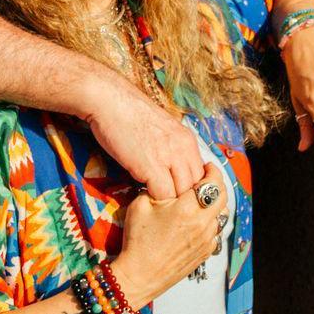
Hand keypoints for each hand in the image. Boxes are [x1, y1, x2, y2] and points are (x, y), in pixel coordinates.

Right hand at [77, 69, 205, 202]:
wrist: (111, 101)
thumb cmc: (129, 116)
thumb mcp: (161, 131)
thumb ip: (172, 149)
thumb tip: (172, 169)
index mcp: (188, 141)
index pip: (202, 176)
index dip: (193, 191)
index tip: (181, 199)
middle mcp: (184, 149)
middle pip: (197, 187)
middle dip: (186, 202)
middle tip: (173, 211)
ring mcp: (169, 157)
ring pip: (183, 194)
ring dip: (172, 205)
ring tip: (160, 210)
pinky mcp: (151, 167)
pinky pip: (163, 195)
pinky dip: (156, 203)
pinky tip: (146, 202)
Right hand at [109, 162, 230, 301]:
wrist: (140, 275)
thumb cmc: (138, 240)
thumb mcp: (141, 205)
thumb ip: (158, 187)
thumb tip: (168, 180)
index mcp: (187, 208)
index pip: (213, 182)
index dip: (212, 171)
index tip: (206, 167)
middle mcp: (202, 223)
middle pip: (224, 196)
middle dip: (217, 184)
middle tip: (205, 180)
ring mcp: (207, 239)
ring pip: (222, 214)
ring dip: (215, 204)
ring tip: (201, 201)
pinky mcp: (206, 252)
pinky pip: (216, 231)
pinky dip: (211, 222)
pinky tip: (197, 221)